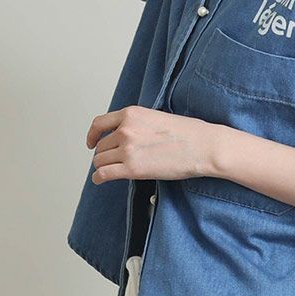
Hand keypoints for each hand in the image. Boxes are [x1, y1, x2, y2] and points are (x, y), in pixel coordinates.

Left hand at [86, 106, 221, 183]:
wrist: (202, 146)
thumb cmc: (188, 133)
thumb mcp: (156, 117)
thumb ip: (137, 124)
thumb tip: (127, 136)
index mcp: (131, 114)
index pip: (99, 124)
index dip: (93, 136)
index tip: (91, 143)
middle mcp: (125, 130)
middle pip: (101, 146)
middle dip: (104, 155)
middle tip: (111, 162)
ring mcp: (127, 149)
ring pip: (100, 161)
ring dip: (103, 167)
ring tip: (110, 171)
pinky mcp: (132, 169)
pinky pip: (103, 174)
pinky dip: (98, 178)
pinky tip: (100, 180)